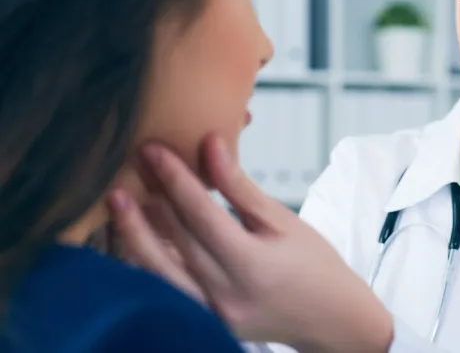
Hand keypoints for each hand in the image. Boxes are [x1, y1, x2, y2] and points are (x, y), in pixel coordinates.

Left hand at [108, 134, 392, 352]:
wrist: (332, 320)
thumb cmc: (316, 265)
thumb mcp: (284, 221)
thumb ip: (241, 187)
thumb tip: (210, 146)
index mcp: (251, 265)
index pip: (201, 215)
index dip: (175, 179)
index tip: (154, 150)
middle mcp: (226, 294)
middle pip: (176, 240)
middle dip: (151, 198)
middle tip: (131, 163)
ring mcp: (212, 314)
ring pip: (160, 272)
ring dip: (135, 234)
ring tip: (119, 201)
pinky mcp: (207, 322)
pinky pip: (168, 289)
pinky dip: (151, 262)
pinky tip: (139, 236)